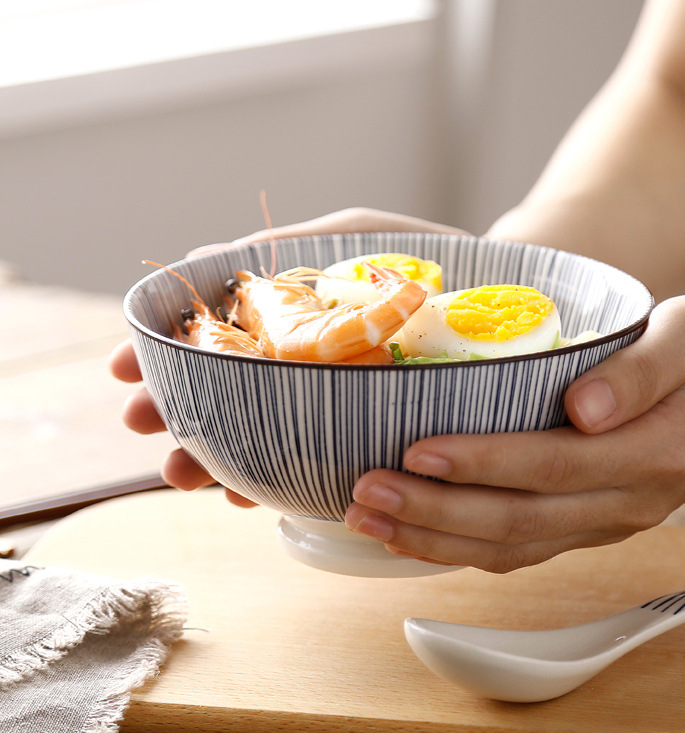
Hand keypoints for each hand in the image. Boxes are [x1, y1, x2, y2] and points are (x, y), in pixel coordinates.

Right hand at [111, 207, 467, 499]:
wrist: (508, 297)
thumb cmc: (432, 256)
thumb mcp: (357, 234)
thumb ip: (295, 248)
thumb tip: (219, 261)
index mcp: (291, 321)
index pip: (212, 342)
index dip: (162, 354)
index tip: (123, 370)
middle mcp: (304, 368)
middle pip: (223, 394)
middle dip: (176, 412)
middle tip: (145, 427)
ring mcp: (332, 406)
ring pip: (258, 436)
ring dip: (212, 457)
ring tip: (184, 474)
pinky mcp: (368, 437)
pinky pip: (313, 466)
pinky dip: (273, 480)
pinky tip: (247, 493)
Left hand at [344, 295, 684, 572]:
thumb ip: (643, 371)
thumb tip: (582, 408)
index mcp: (653, 452)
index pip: (554, 465)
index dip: (483, 463)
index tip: (416, 451)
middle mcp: (625, 503)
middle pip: (518, 520)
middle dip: (435, 510)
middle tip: (365, 492)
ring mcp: (604, 523)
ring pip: (511, 548)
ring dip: (433, 539)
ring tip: (367, 520)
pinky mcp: (586, 525)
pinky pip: (519, 551)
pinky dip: (459, 549)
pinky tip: (411, 535)